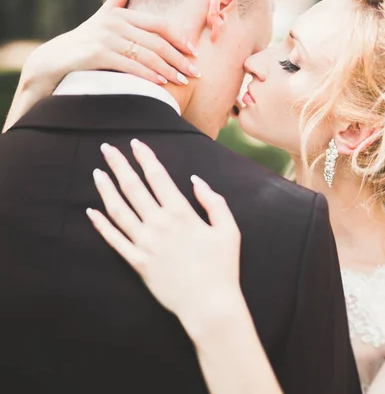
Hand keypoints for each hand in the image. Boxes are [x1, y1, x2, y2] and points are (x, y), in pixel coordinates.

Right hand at [21, 0, 199, 94]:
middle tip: (195, 73)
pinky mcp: (97, 54)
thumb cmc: (86, 41)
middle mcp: (115, 23)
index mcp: (121, 15)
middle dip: (179, 59)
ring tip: (183, 81)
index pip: (159, 25)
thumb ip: (117, 4)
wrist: (57, 59)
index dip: (179, 38)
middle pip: (157, 42)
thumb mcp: (102, 19)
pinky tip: (162, 83)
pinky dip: (149, 75)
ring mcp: (105, 38)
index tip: (194, 53)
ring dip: (169, 70)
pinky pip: (130, 66)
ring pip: (147, 55)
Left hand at [86, 140, 242, 336]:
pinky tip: (91, 211)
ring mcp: (145, 244)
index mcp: (181, 214)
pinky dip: (101, 225)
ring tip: (97, 173)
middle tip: (107, 149)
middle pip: (133, 188)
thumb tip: (195, 181)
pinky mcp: (137, 263)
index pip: (158, 177)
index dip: (145, 158)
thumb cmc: (223, 266)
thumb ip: (214, 202)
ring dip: (106, 190)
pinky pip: (114, 241)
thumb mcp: (229, 230)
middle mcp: (159, 225)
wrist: (209, 304)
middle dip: (119, 166)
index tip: (135, 144)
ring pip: (119, 211)